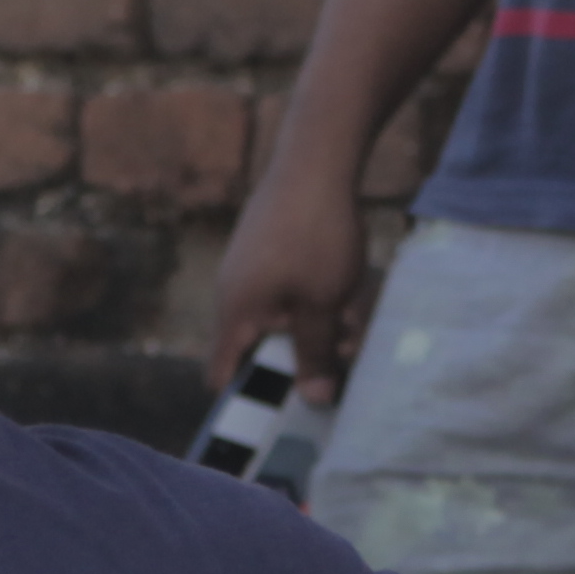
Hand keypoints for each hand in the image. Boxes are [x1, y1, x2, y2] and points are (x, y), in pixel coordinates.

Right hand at [213, 159, 374, 400]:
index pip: (221, 374)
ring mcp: (250, 265)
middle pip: (263, 345)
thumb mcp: (323, 304)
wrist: (317, 156)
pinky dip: (317, 294)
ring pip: (285, 314)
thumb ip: (315, 353)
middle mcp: (234, 291)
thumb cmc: (316, 233)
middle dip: (305, 354)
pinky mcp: (269, 245)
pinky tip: (348, 284)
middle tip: (346, 350)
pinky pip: (290, 286)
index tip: (279, 417)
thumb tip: (313, 399)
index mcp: (235, 313)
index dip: (244, 400)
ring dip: (319, 322)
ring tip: (354, 312)